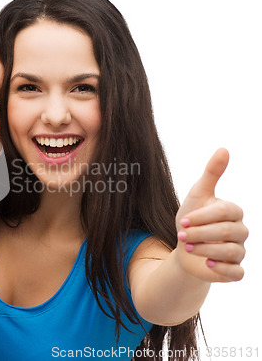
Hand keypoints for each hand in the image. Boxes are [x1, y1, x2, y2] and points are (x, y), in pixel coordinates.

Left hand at [176, 148, 247, 281]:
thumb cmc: (191, 219)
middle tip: (181, 235)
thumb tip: (224, 148)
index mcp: (233, 211)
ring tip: (188, 247)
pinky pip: (237, 273)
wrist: (183, 248)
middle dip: (201, 233)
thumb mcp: (197, 195)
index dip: (203, 216)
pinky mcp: (234, 270)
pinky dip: (224, 270)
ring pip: (232, 251)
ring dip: (206, 249)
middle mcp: (240, 231)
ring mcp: (239, 251)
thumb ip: (211, 173)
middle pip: (228, 231)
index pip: (225, 211)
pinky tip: (208, 264)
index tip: (182, 220)